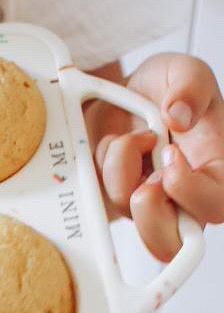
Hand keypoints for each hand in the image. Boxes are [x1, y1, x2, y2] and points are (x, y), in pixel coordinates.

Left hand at [89, 53, 223, 260]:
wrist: (131, 87)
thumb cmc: (168, 86)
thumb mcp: (185, 69)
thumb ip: (191, 85)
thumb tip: (178, 115)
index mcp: (215, 169)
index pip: (216, 206)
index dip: (191, 192)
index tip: (171, 157)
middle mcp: (182, 193)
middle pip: (171, 243)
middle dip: (148, 213)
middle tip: (145, 177)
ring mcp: (148, 196)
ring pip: (129, 214)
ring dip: (119, 170)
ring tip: (130, 136)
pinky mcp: (116, 191)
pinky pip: (100, 192)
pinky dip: (101, 163)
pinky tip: (115, 140)